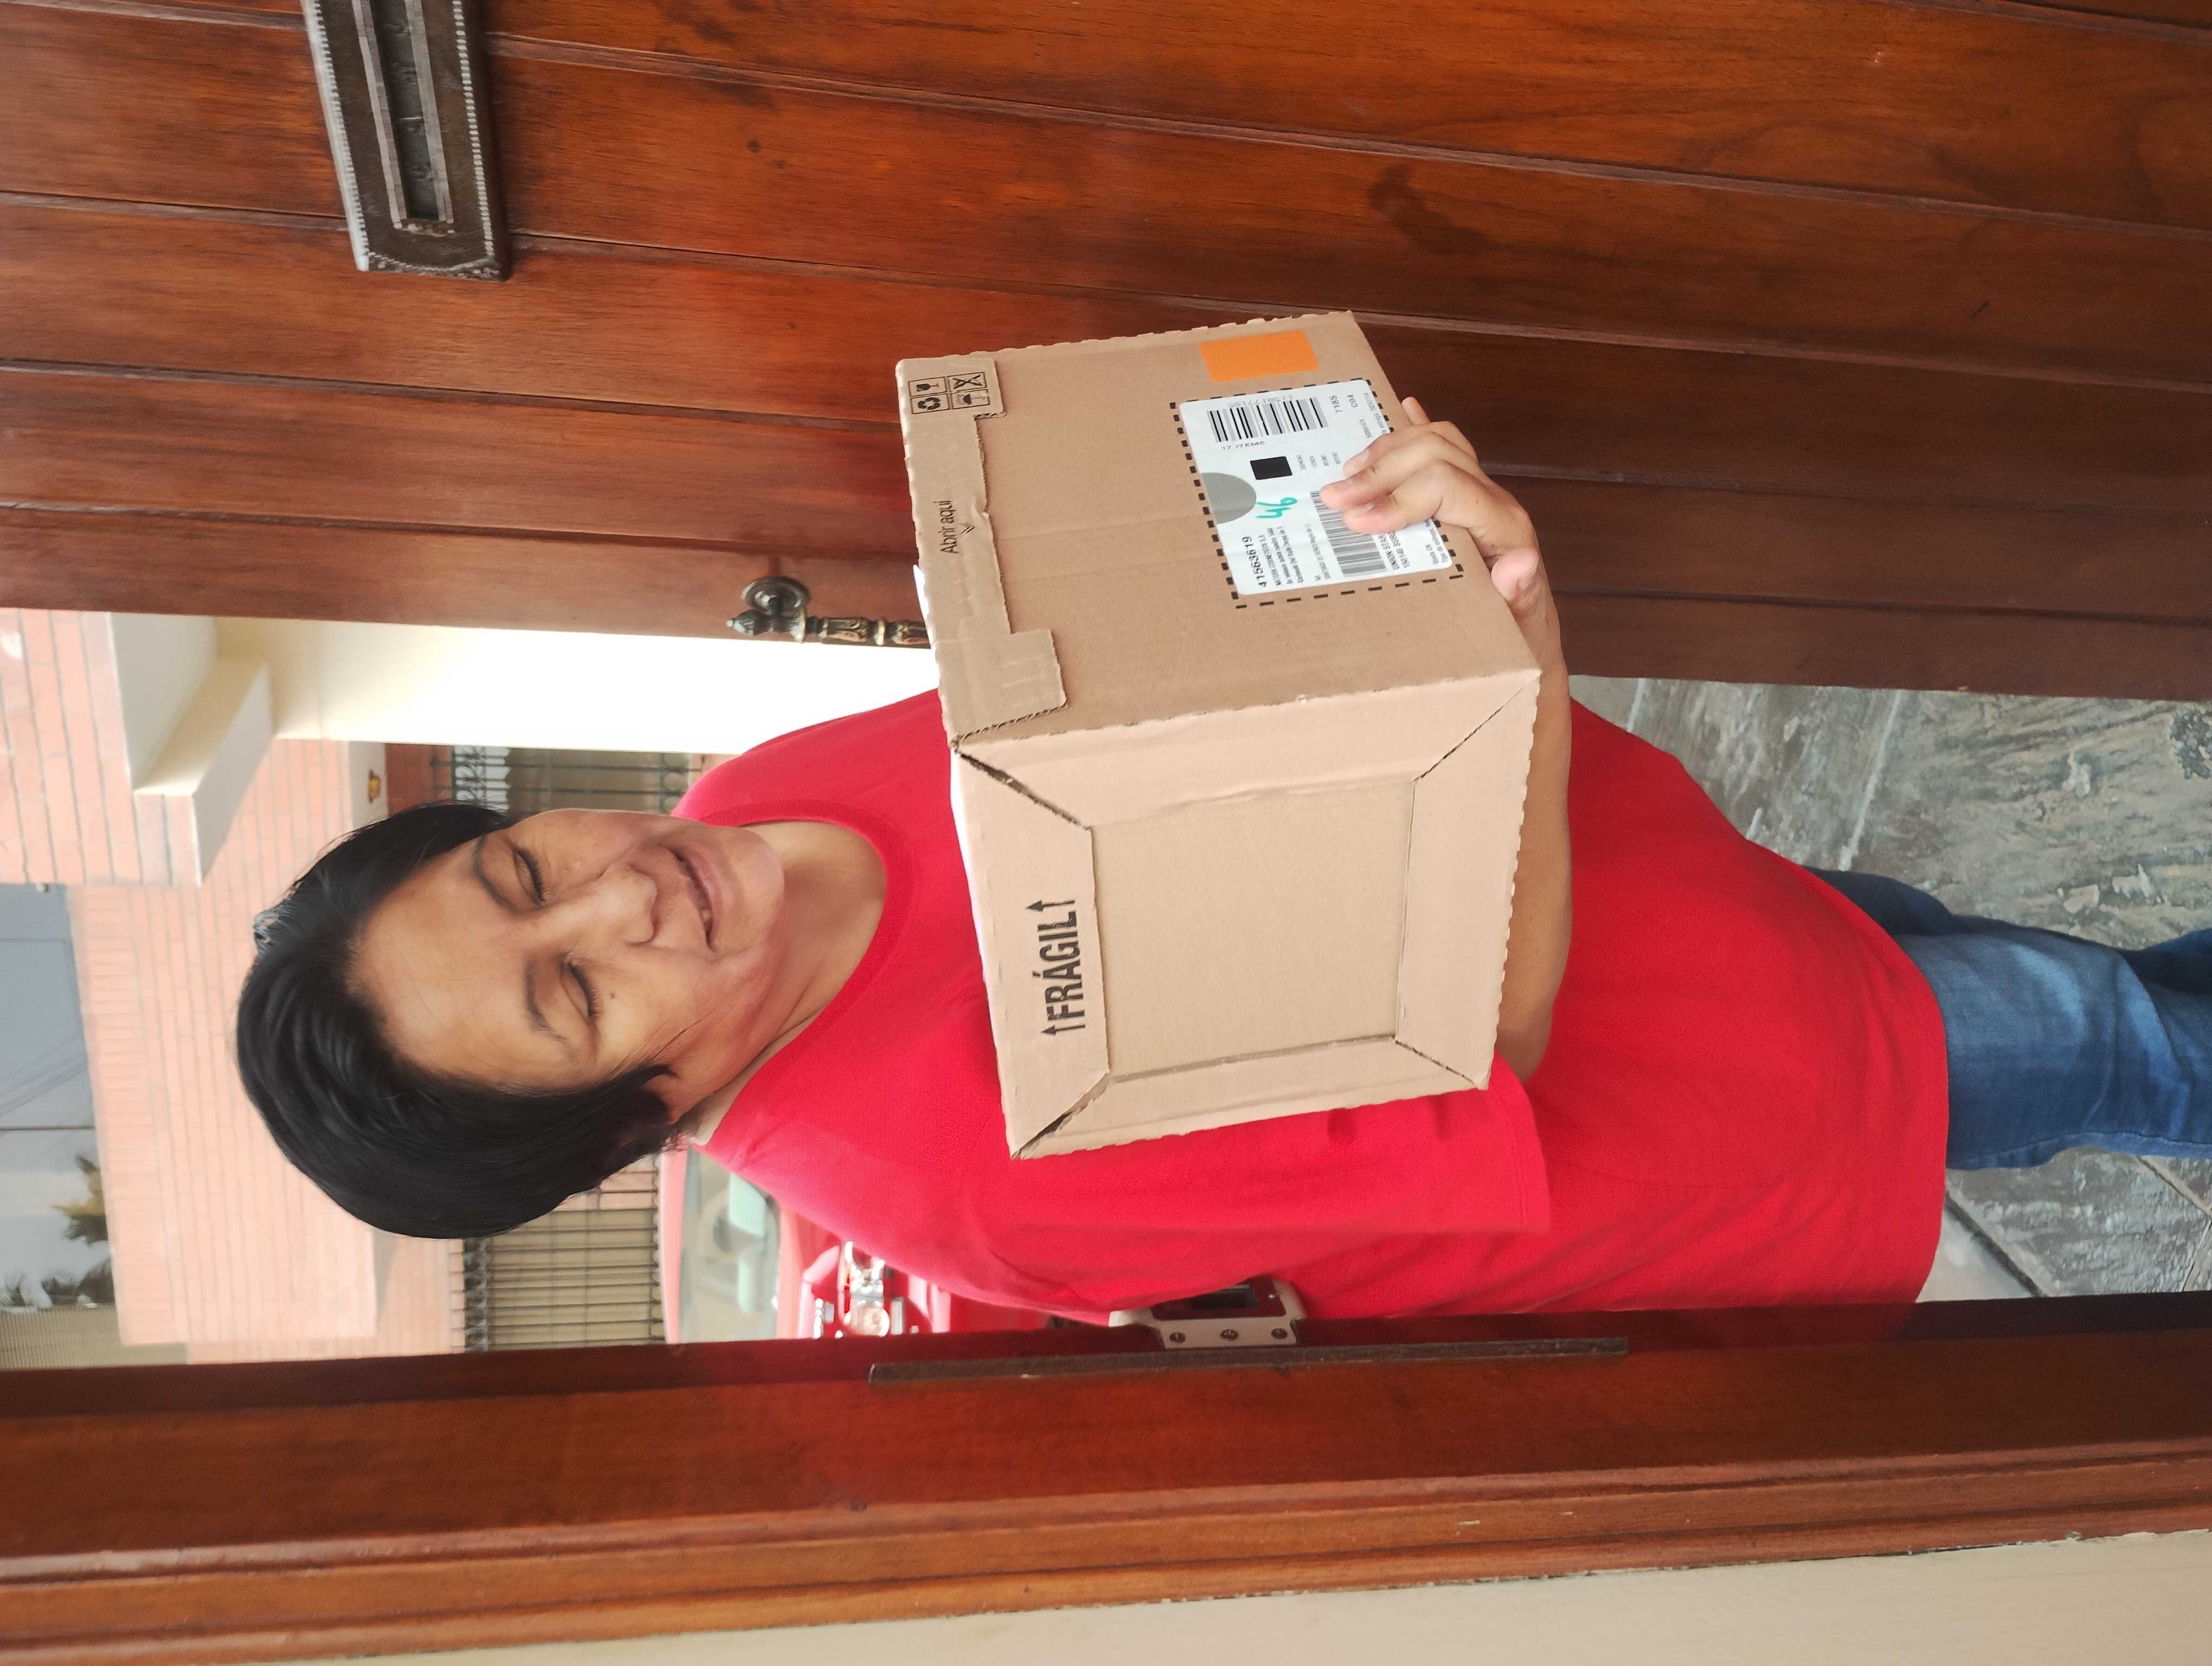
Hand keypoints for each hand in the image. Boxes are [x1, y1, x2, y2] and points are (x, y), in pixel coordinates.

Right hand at [1319, 397, 1562, 675]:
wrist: (1529, 629)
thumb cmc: (1518, 630)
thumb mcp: (1519, 623)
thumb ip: (1520, 594)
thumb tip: (1522, 562)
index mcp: (1503, 526)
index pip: (1446, 485)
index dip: (1397, 496)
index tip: (1356, 521)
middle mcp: (1493, 499)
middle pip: (1436, 451)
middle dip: (1381, 470)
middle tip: (1335, 497)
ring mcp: (1479, 490)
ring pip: (1436, 440)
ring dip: (1388, 450)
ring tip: (1348, 475)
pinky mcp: (1467, 493)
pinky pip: (1444, 447)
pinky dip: (1417, 428)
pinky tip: (1403, 409)